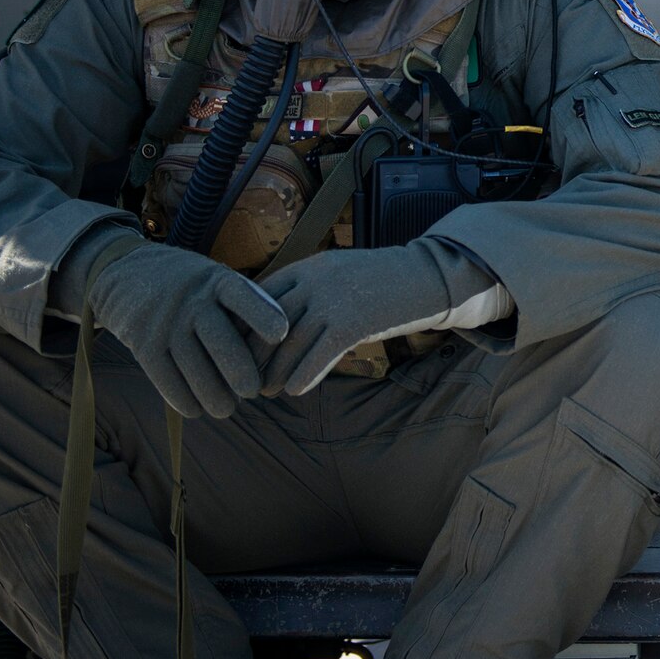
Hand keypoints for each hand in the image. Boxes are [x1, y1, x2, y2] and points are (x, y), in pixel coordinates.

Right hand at [88, 243, 288, 417]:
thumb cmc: (191, 286)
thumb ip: (244, 306)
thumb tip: (281, 349)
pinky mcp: (143, 343)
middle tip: (253, 391)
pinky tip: (196, 410)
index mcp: (217, 281)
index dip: (264, 316)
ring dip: (212, 394)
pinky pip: (165, 377)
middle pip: (220, 340)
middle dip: (239, 371)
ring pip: (193, 366)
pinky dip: (183, 399)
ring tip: (225, 409)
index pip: (244, 297)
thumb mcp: (215, 279)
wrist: (126, 273)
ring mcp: (165, 322)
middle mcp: (192, 300)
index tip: (281, 335)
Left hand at [257, 245, 459, 396]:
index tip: (234, 349)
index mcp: (307, 267)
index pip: (260, 297)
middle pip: (270, 324)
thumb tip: (277, 317)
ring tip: (265, 391)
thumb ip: (308, 287)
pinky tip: (295, 390)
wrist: (425, 277)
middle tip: (243, 379)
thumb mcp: (338, 272)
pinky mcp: (352, 323)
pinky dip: (304, 376)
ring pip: (290, 344)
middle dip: (254, 355)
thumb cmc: (381, 279)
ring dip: (275, 372)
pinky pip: (318, 356)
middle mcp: (313, 281)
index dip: (244, 326)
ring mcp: (332, 301)